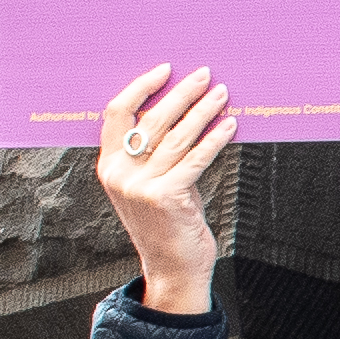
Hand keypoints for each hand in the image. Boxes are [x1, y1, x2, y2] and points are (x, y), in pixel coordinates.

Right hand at [94, 64, 236, 312]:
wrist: (172, 268)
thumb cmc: (168, 222)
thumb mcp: (151, 184)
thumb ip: (157, 154)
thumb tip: (184, 110)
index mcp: (109, 165)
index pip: (117, 113)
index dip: (140, 87)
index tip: (165, 70)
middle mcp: (120, 173)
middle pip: (152, 119)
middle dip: (182, 93)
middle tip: (204, 75)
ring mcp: (141, 186)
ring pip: (177, 136)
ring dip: (203, 111)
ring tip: (222, 94)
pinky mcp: (166, 197)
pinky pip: (196, 159)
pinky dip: (215, 139)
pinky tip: (230, 125)